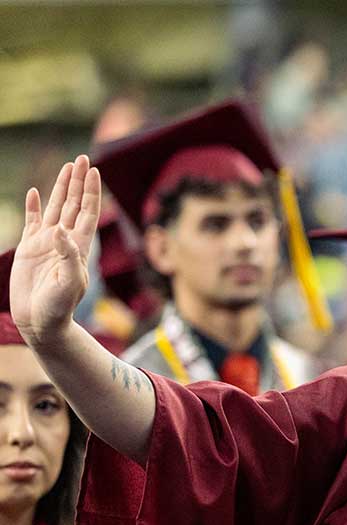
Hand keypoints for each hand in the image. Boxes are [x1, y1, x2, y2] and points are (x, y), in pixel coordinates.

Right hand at [11, 155, 98, 345]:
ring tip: (67, 168)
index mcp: (80, 246)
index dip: (92, 191)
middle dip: (78, 182)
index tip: (95, 171)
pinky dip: (35, 206)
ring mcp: (47, 243)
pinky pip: (32, 222)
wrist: (41, 321)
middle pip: (74, 204)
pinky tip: (36, 192)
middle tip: (82, 158)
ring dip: (61, 188)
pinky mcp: (29, 249)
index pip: (88, 212)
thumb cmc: (60, 306)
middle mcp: (65, 240)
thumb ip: (67, 255)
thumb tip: (61, 230)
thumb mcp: (69, 282)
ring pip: (56, 208)